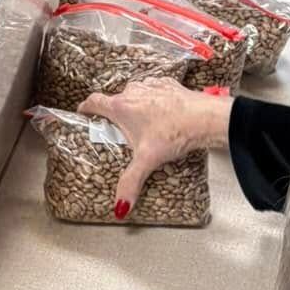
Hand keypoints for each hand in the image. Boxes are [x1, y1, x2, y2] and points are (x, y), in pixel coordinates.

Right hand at [80, 80, 230, 213]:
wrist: (205, 117)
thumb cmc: (174, 133)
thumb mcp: (147, 160)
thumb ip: (131, 182)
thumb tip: (120, 206)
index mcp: (121, 107)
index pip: (94, 101)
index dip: (86, 107)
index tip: (83, 111)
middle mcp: (133, 91)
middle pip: (116, 100)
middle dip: (116, 113)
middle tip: (121, 129)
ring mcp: (151, 85)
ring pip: (136, 93)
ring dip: (137, 105)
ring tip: (145, 123)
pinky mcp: (168, 84)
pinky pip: (155, 89)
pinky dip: (155, 99)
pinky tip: (163, 113)